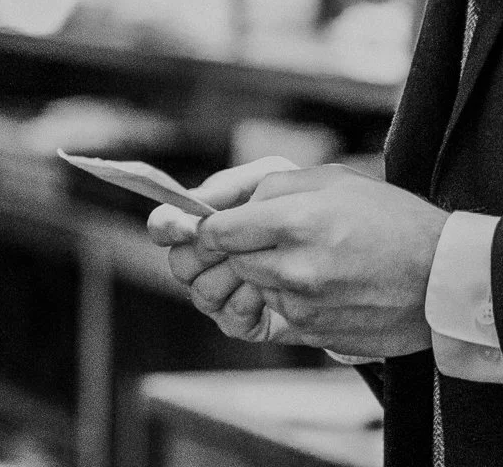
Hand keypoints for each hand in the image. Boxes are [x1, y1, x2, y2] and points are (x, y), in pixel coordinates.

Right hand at [147, 157, 298, 341]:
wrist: (337, 244)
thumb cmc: (298, 204)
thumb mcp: (268, 180)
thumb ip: (230, 185)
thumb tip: (196, 199)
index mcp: (202, 225)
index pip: (165, 227)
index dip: (167, 226)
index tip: (183, 226)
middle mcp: (204, 262)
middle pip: (179, 263)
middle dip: (208, 251)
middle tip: (238, 242)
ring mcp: (220, 293)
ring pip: (201, 291)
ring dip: (234, 274)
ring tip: (266, 259)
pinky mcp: (242, 322)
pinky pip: (229, 315)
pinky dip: (251, 298)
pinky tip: (270, 286)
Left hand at [198, 164, 448, 358]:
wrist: (442, 277)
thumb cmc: (394, 220)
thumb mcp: (337, 180)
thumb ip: (276, 186)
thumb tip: (232, 205)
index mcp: (296, 221)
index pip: (217, 232)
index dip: (215, 227)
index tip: (225, 226)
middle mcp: (294, 269)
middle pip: (233, 263)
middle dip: (247, 250)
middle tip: (280, 239)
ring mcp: (303, 307)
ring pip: (258, 289)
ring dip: (272, 276)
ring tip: (316, 260)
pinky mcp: (314, 335)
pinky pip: (283, 315)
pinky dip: (295, 300)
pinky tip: (331, 284)